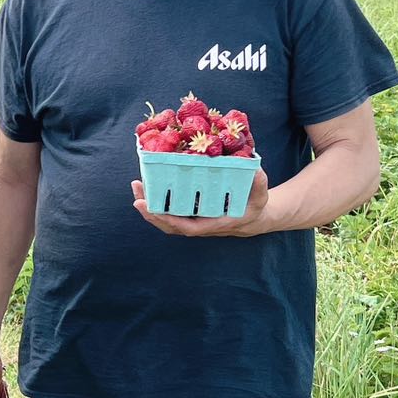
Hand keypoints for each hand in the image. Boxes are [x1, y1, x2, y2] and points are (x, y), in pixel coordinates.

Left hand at [131, 170, 269, 236]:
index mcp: (215, 224)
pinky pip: (169, 213)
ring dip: (149, 206)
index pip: (188, 227)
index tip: (153, 209)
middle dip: (151, 213)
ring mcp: (193, 222)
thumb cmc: (255, 206)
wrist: (253, 218)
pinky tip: (147, 187)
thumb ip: (258, 184)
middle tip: (137, 196)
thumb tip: (254, 170)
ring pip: (166, 220)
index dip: (169, 220)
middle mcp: (200, 226)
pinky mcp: (190, 216)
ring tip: (137, 187)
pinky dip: (156, 203)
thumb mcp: (260, 195)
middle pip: (169, 226)